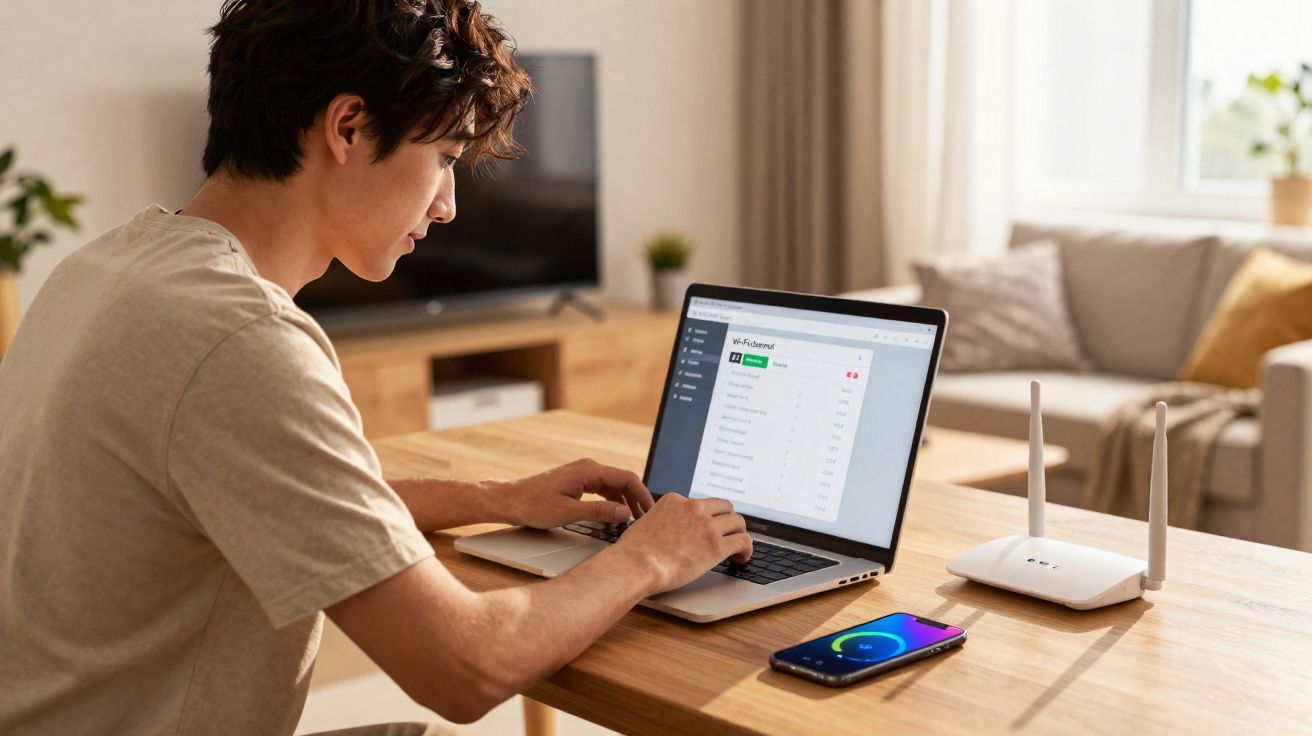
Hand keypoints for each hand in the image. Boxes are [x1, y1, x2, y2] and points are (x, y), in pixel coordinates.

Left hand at [493, 458, 654, 528]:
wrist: (511, 500)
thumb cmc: (533, 505)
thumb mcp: (568, 513)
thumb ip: (599, 512)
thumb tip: (625, 513)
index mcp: (588, 470)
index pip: (626, 478)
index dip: (642, 494)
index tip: (651, 511)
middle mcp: (588, 468)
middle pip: (623, 480)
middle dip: (636, 499)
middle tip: (646, 520)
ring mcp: (583, 474)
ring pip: (613, 485)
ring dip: (624, 501)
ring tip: (633, 521)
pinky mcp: (578, 482)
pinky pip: (603, 489)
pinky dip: (612, 501)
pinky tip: (615, 515)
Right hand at [612, 493, 752, 592]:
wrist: (637, 564)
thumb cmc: (634, 551)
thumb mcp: (645, 523)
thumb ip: (661, 521)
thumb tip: (663, 531)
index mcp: (675, 500)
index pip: (701, 504)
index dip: (708, 517)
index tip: (709, 528)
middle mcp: (694, 508)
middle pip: (725, 508)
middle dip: (728, 521)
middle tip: (727, 535)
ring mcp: (707, 526)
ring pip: (738, 522)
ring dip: (739, 534)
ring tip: (737, 548)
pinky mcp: (717, 546)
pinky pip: (743, 541)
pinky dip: (747, 549)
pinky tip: (742, 558)